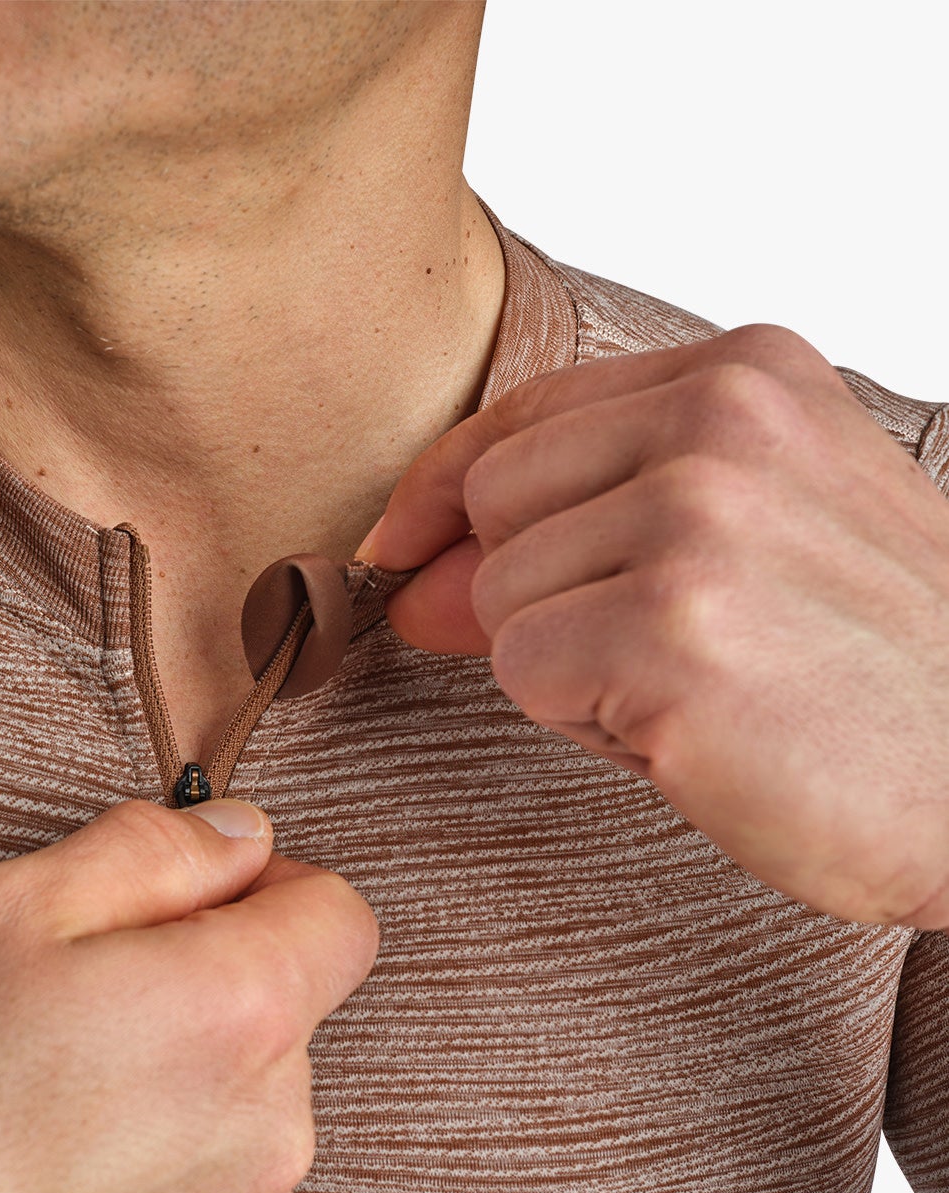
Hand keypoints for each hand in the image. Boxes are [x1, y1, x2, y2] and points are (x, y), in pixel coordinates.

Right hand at [0, 798, 377, 1192]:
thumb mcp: (3, 913)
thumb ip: (148, 849)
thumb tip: (238, 834)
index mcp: (240, 1010)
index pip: (337, 912)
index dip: (265, 879)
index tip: (182, 894)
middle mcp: (276, 1117)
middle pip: (288, 995)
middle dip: (205, 966)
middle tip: (76, 990)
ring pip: (251, 1078)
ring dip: (182, 1054)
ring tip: (55, 1082)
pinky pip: (222, 1158)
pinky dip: (167, 1134)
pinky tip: (65, 1151)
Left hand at [357, 322, 948, 927]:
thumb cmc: (872, 670)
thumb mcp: (741, 545)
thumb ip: (574, 525)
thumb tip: (406, 566)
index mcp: (749, 374)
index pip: (523, 414)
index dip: (446, 489)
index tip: (406, 542)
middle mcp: (721, 424)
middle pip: (491, 501)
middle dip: (535, 592)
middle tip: (658, 648)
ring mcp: (696, 521)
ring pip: (497, 594)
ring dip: (567, 664)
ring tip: (694, 688)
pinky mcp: (668, 631)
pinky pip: (522, 671)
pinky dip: (584, 721)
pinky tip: (689, 732)